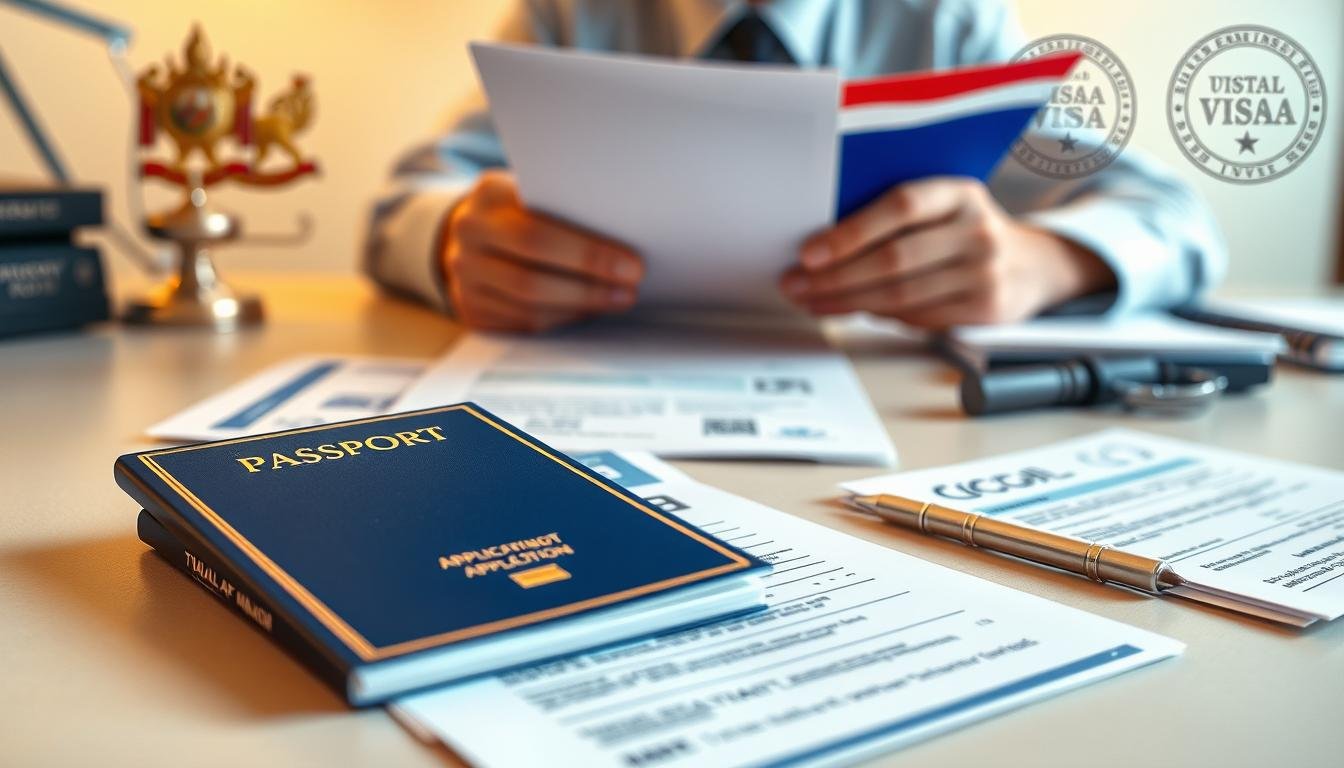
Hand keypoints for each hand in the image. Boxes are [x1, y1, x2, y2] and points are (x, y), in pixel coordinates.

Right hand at [442, 171, 643, 331]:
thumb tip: (627, 234)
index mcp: (489, 196)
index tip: (633, 265)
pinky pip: (523, 322)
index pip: (538, 235)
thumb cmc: (523, 205)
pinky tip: (588, 309)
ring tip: (618, 300)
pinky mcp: (470, 308)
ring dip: (581, 307)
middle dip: (589, 288)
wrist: (473, 227)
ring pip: (529, 307)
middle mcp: (468, 236)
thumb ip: (567, 204)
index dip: (589, 256)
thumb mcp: (536, 189)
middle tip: (630, 290)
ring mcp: (463, 277)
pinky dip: (562, 318)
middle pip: (531, 279)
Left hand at [780, 177, 1113, 328]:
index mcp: (959, 193)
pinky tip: (848, 309)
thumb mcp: (943, 206)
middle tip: (795, 284)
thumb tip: (824, 241)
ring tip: (811, 301)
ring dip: (845, 302)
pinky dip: (875, 315)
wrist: (1033, 265)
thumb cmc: (965, 230)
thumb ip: (896, 213)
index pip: (899, 207)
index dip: (849, 232)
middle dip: (834, 276)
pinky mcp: (983, 310)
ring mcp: (983, 273)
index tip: (807, 253)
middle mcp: (976, 231)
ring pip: (899, 295)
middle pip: (893, 259)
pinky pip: (915, 318)